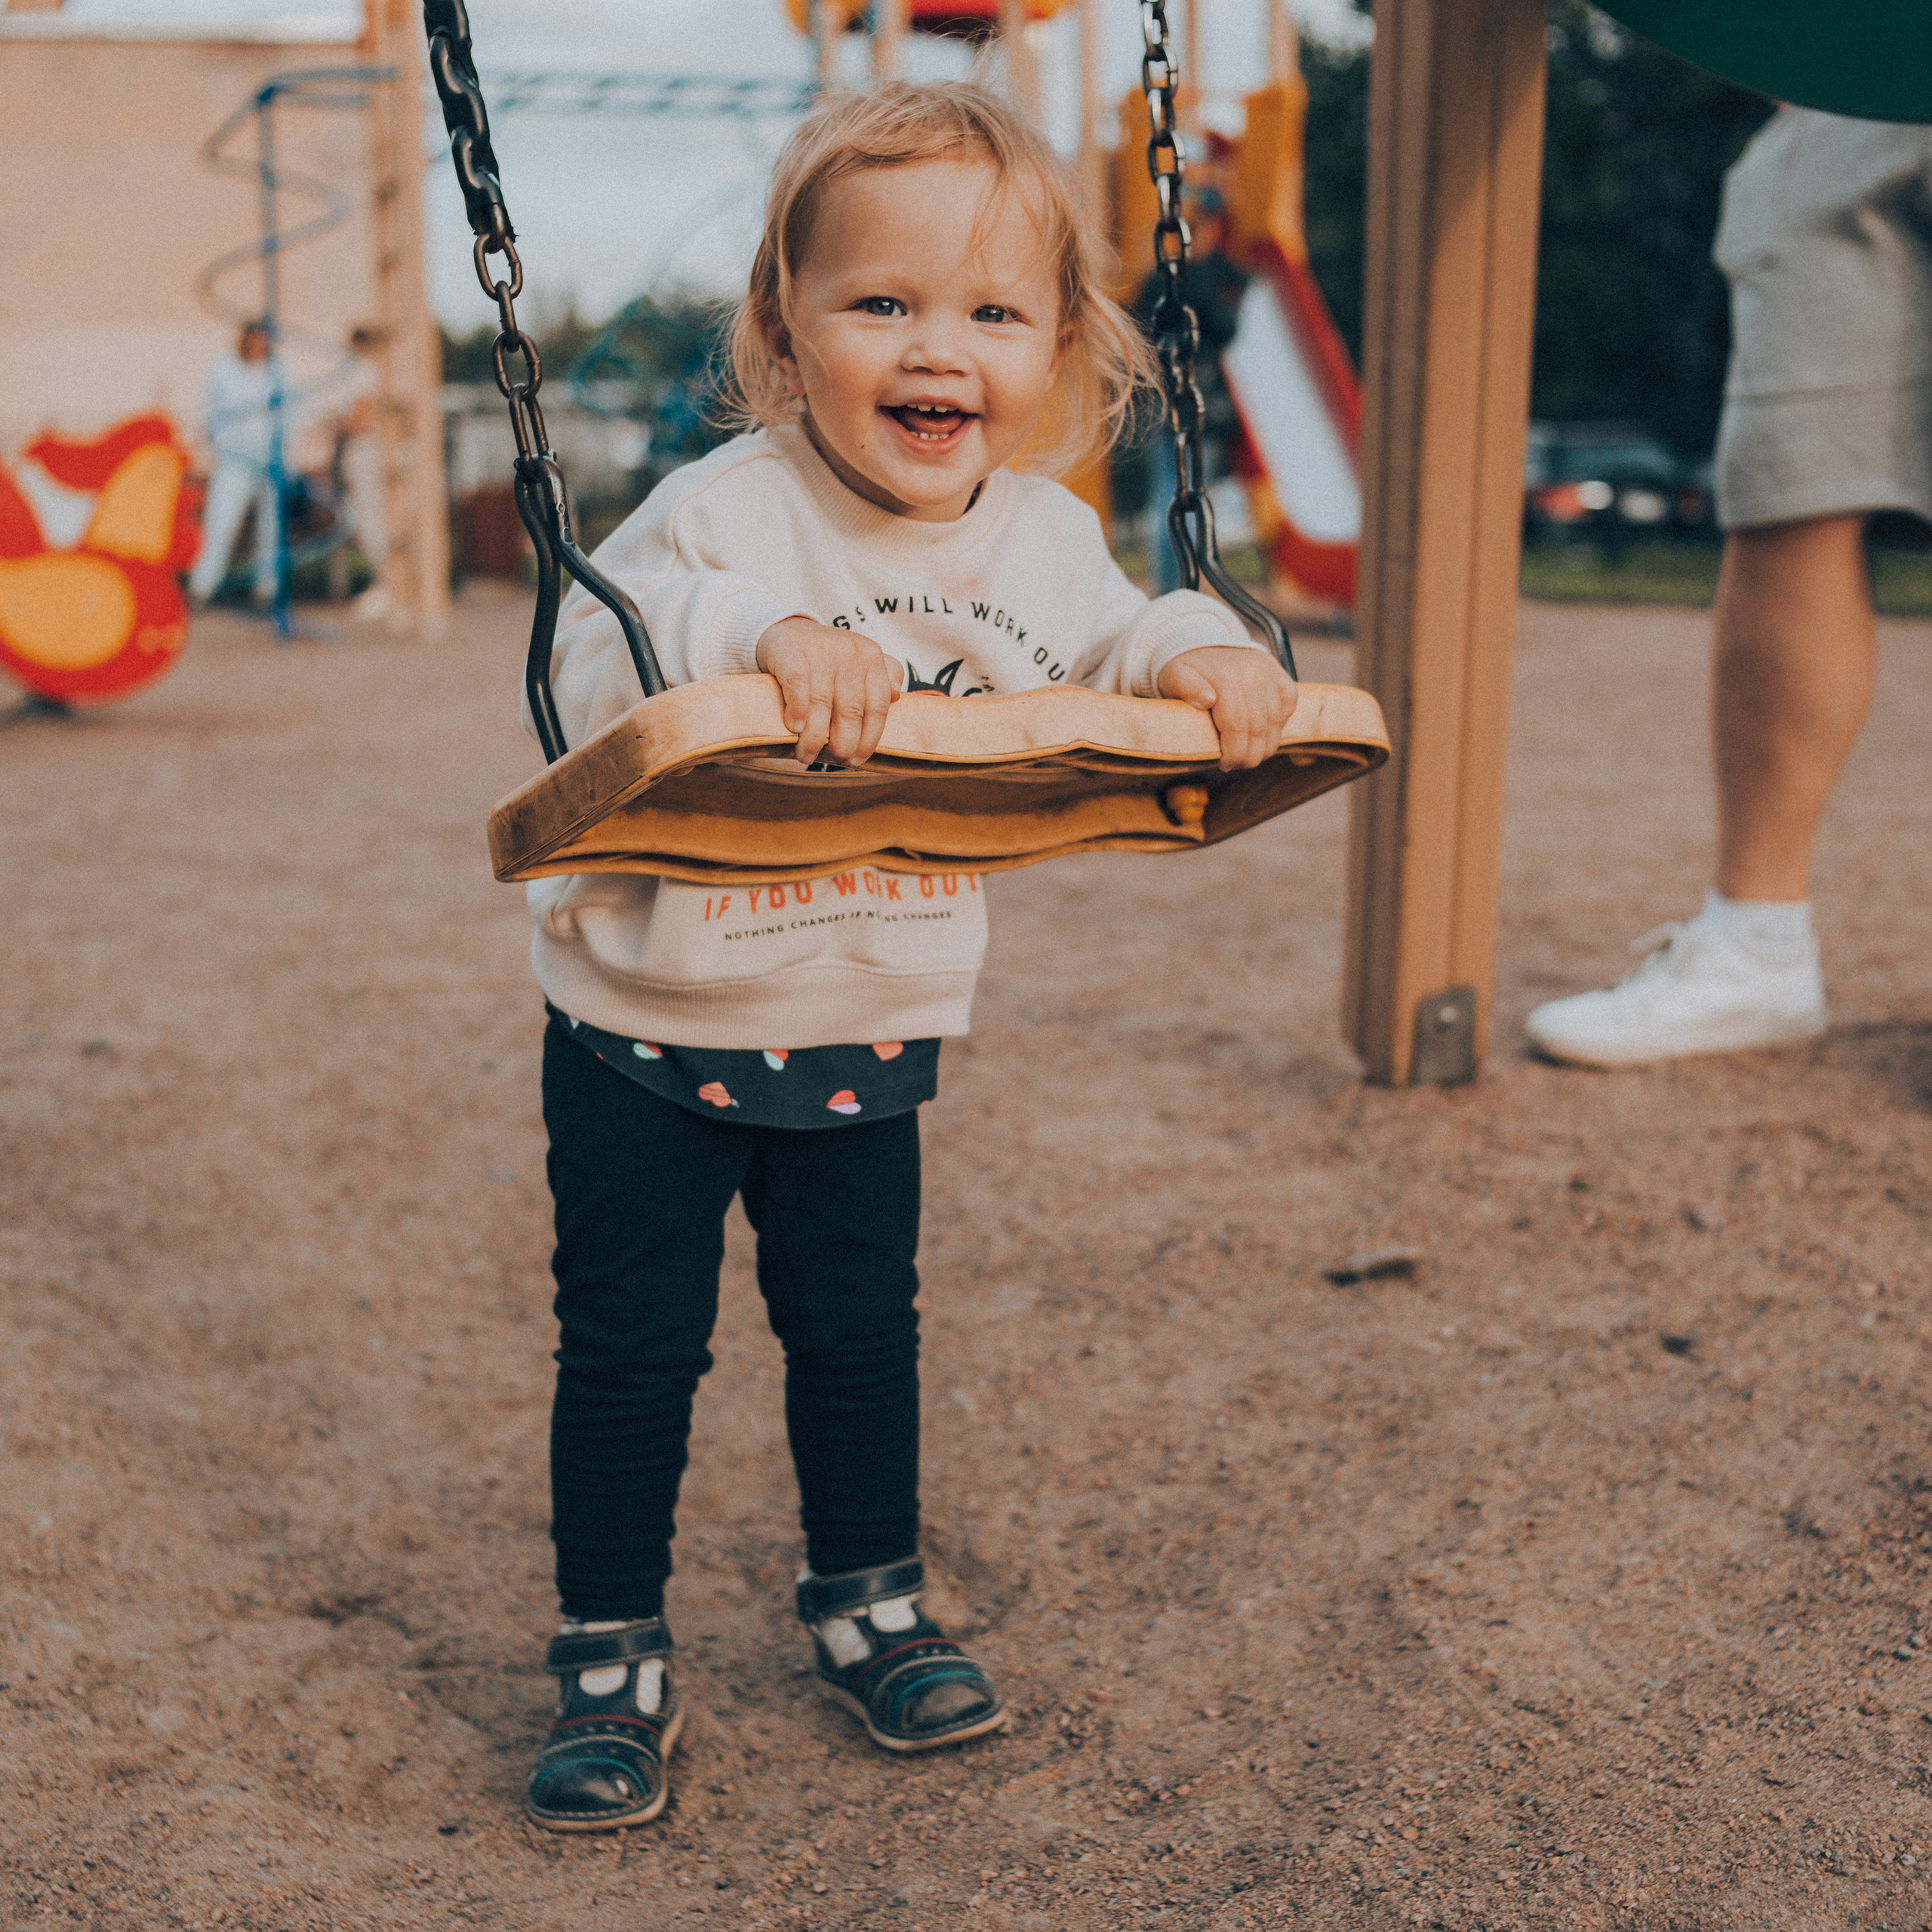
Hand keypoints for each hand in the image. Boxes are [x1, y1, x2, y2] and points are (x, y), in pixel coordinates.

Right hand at [755, 616, 903, 764]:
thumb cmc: (827, 658)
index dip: (869, 739)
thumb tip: (897, 696)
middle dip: (841, 744)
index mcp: (871, 658)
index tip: (857, 760)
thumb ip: (882, 678)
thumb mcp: (860, 662)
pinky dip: (798, 712)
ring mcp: (821, 652)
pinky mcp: (792, 653)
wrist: (786, 630)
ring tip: (805, 756)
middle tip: (831, 760)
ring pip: (822, 705)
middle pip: (851, 711)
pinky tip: (795, 729)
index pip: (878, 707)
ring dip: (813, 738)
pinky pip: (798, 688)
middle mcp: (850, 653)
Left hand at [1158, 646, 1298, 769]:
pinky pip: (1289, 701)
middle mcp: (1250, 672)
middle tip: (1238, 765)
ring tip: (1252, 757)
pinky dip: (1281, 723)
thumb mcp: (1174, 676)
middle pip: (1257, 726)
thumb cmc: (1187, 670)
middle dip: (1249, 754)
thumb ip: (1185, 686)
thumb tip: (1207, 699)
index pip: (1235, 725)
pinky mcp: (1278, 672)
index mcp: (1224, 676)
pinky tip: (1267, 735)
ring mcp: (1267, 671)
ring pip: (1276, 718)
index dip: (1233, 751)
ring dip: (1267, 745)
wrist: (1204, 646)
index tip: (1225, 764)